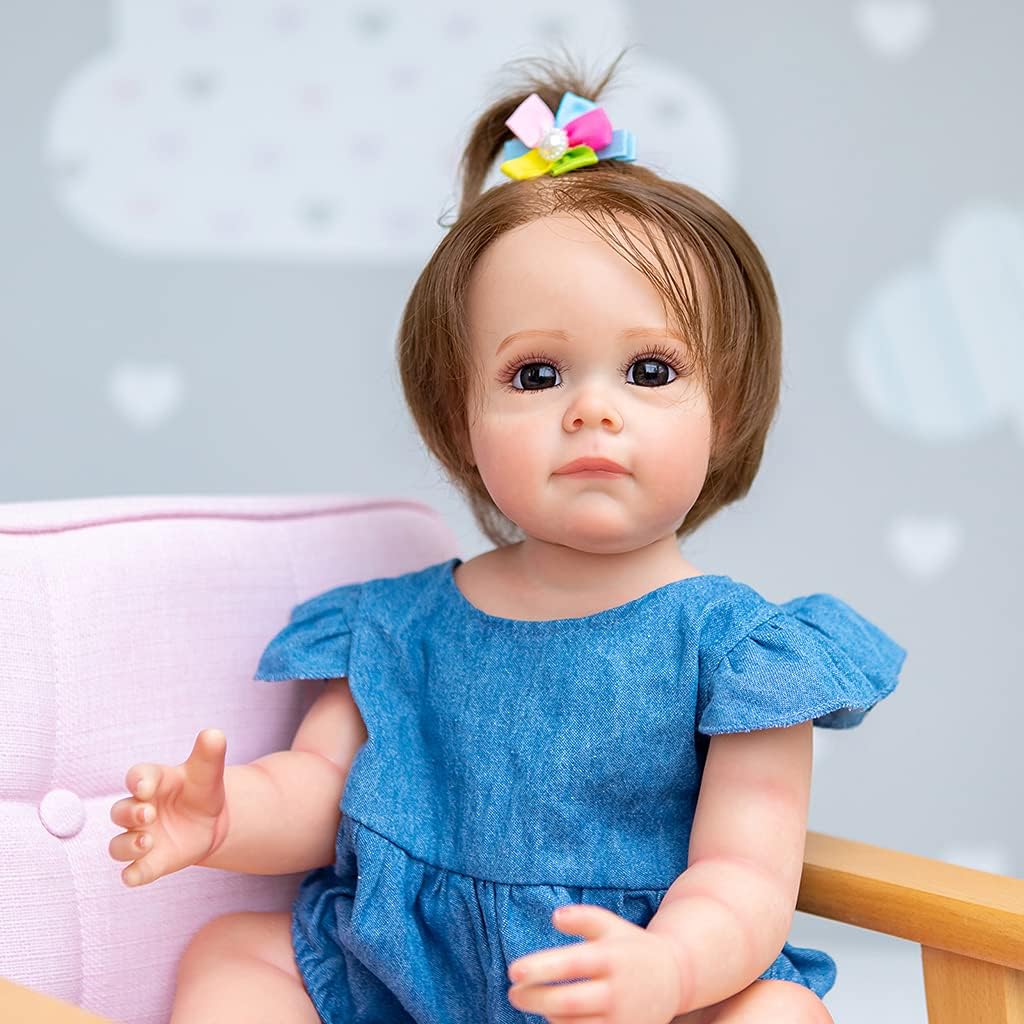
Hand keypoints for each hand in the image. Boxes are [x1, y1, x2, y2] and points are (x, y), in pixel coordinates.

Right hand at [108, 728, 229, 887]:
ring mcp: (140, 837)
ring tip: (147, 842)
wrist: (209, 821)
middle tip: (148, 814)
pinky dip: (133, 875)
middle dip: (129, 813)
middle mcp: (139, 810)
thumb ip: (209, 754)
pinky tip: (135, 876)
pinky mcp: (149, 862)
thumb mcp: (208, 772)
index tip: (145, 786)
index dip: (138, 781)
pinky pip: (134, 871)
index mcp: (152, 782)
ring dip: (127, 846)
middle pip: (119, 811)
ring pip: (118, 845)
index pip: (137, 777)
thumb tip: (214, 733)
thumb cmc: (201, 790)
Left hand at [506, 904, 683, 1023]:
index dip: (540, 968)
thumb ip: (583, 918)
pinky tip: (554, 1015)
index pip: (571, 964)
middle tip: (513, 993)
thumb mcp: (611, 925)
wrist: (674, 978)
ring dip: (548, 1015)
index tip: (513, 971)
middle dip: (534, 999)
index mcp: (611, 958)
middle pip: (566, 1002)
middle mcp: (616, 992)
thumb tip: (555, 917)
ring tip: (537, 1001)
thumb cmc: (631, 947)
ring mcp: (621, 1020)